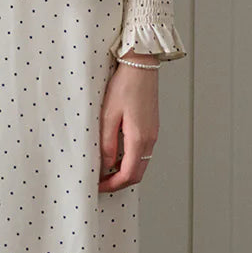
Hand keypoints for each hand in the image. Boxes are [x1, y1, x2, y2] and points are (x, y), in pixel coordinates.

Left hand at [99, 60, 158, 192]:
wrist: (141, 65)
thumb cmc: (125, 85)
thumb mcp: (108, 115)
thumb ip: (107, 143)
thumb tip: (106, 165)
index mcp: (139, 138)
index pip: (128, 174)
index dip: (112, 185)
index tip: (98, 186)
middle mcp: (150, 139)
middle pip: (137, 173)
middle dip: (119, 182)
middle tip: (101, 182)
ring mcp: (153, 133)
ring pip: (141, 163)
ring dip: (125, 171)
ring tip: (105, 170)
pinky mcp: (152, 127)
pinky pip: (142, 152)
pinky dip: (130, 160)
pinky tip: (116, 154)